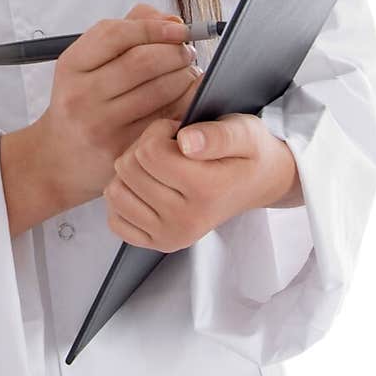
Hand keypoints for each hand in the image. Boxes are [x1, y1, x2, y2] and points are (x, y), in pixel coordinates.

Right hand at [33, 3, 203, 210]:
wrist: (59, 157)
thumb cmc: (82, 100)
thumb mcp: (89, 61)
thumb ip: (129, 29)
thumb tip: (173, 21)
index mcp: (72, 65)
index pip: (116, 33)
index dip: (154, 27)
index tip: (179, 29)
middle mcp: (81, 95)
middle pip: (143, 61)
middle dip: (176, 51)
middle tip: (186, 52)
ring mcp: (101, 125)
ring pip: (160, 90)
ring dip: (185, 76)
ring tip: (187, 73)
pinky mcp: (123, 150)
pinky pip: (167, 118)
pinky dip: (185, 103)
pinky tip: (185, 98)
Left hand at [103, 112, 300, 250]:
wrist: (260, 182)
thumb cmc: (248, 152)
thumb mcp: (243, 131)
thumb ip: (216, 135)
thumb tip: (186, 142)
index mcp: (207, 191)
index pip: (149, 152)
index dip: (160, 131)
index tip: (180, 134)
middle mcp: (187, 221)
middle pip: (128, 169)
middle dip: (145, 149)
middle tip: (172, 150)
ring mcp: (171, 237)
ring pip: (115, 192)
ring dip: (132, 173)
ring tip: (161, 168)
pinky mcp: (158, 244)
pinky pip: (115, 220)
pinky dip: (126, 200)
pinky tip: (149, 189)